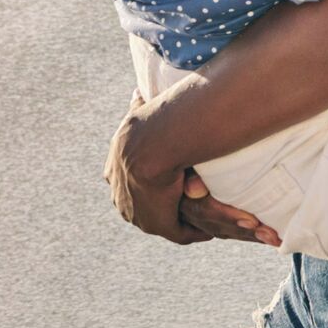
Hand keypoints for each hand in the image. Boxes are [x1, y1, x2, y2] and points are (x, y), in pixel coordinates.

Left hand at [108, 97, 280, 246]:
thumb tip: (137, 94)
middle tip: (186, 199)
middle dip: (162, 202)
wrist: (152, 144)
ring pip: (161, 218)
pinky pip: (179, 233)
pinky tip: (211, 230)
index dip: (150, 179)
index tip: (169, 175)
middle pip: (143, 202)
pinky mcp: (157, 224)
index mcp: (116, 169)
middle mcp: (121, 195)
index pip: (131, 178)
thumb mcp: (139, 111)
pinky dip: (194, 233)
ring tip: (203, 217)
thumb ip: (138, 106)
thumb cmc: (151, 122)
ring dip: (180, 217)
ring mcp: (137, 213)